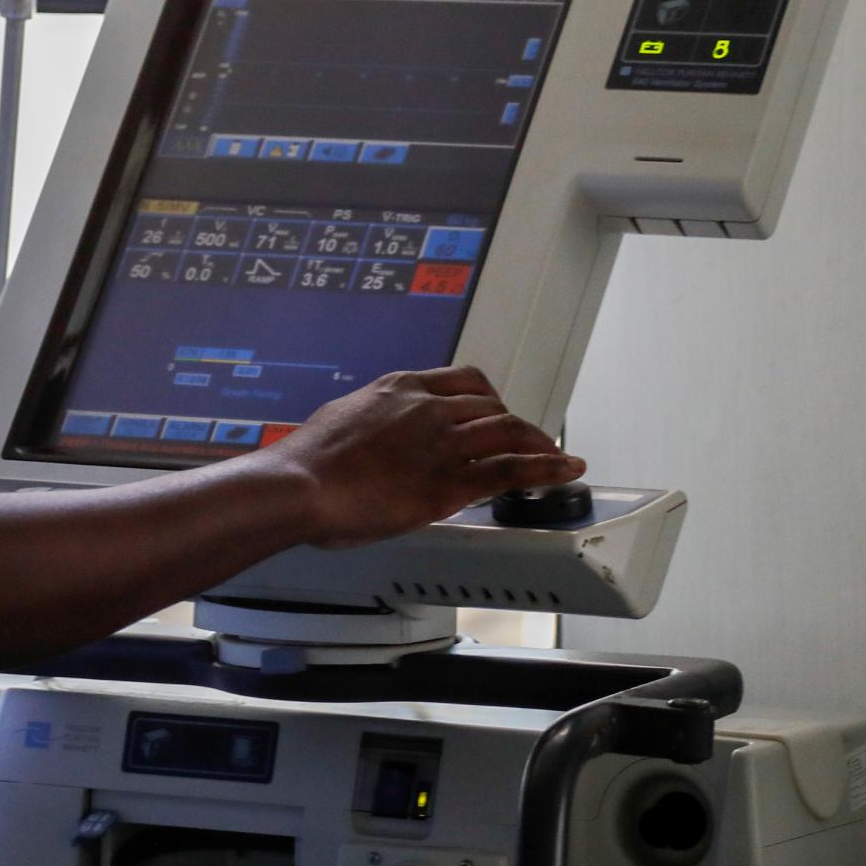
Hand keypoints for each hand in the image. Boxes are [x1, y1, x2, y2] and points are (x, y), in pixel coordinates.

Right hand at [263, 366, 584, 549]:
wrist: (300, 484)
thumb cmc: (308, 462)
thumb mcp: (343, 418)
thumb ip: (370, 420)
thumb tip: (372, 431)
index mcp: (402, 388)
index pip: (464, 381)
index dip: (489, 399)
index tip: (496, 411)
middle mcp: (429, 407)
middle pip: (492, 406)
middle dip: (516, 424)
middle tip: (528, 441)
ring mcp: (444, 442)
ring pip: (509, 432)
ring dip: (540, 444)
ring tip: (556, 456)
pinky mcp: (451, 481)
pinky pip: (512, 469)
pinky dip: (547, 468)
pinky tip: (565, 470)